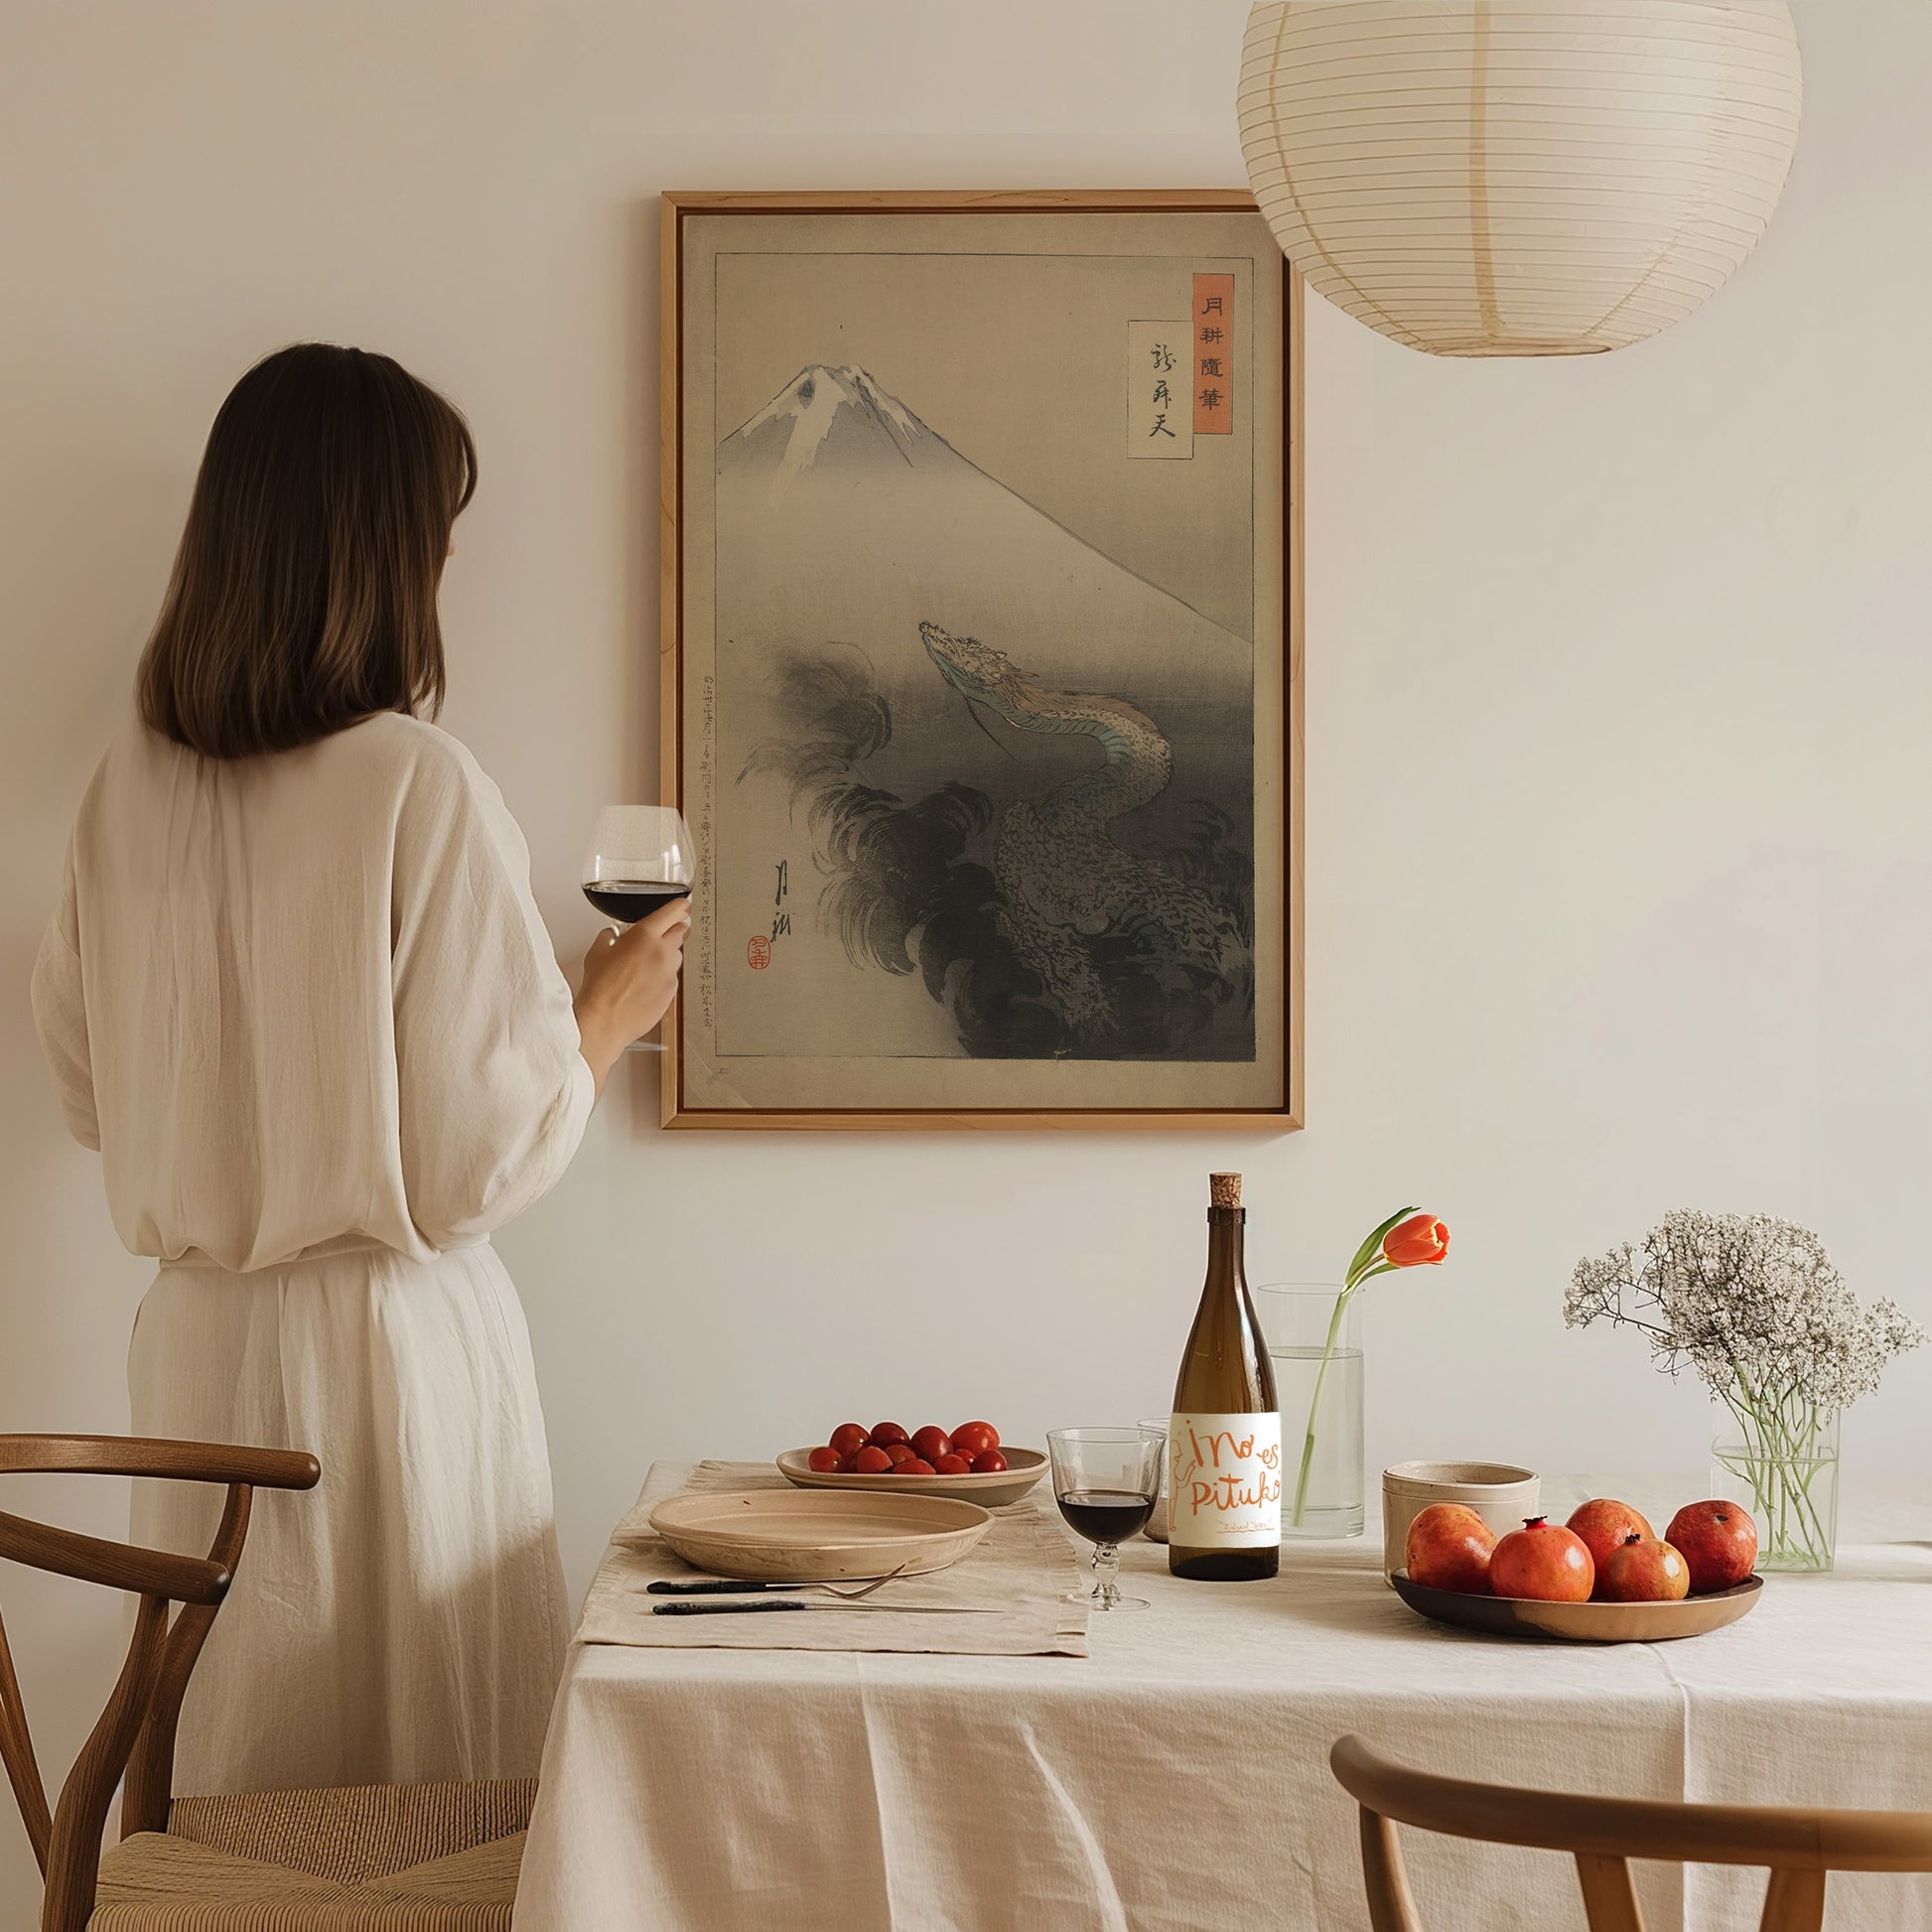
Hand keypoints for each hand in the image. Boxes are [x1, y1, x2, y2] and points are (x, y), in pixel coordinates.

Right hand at [574, 895, 690, 1094]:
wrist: (605, 1020)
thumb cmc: (600, 988)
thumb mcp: (597, 952)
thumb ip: (609, 937)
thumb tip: (612, 935)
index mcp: (645, 935)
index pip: (674, 911)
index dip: (680, 906)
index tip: (683, 905)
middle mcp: (663, 952)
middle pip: (680, 931)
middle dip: (673, 929)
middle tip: (661, 933)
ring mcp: (670, 973)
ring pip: (677, 956)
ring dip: (667, 955)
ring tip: (645, 965)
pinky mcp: (672, 992)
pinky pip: (672, 977)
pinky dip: (663, 976)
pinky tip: (645, 984)